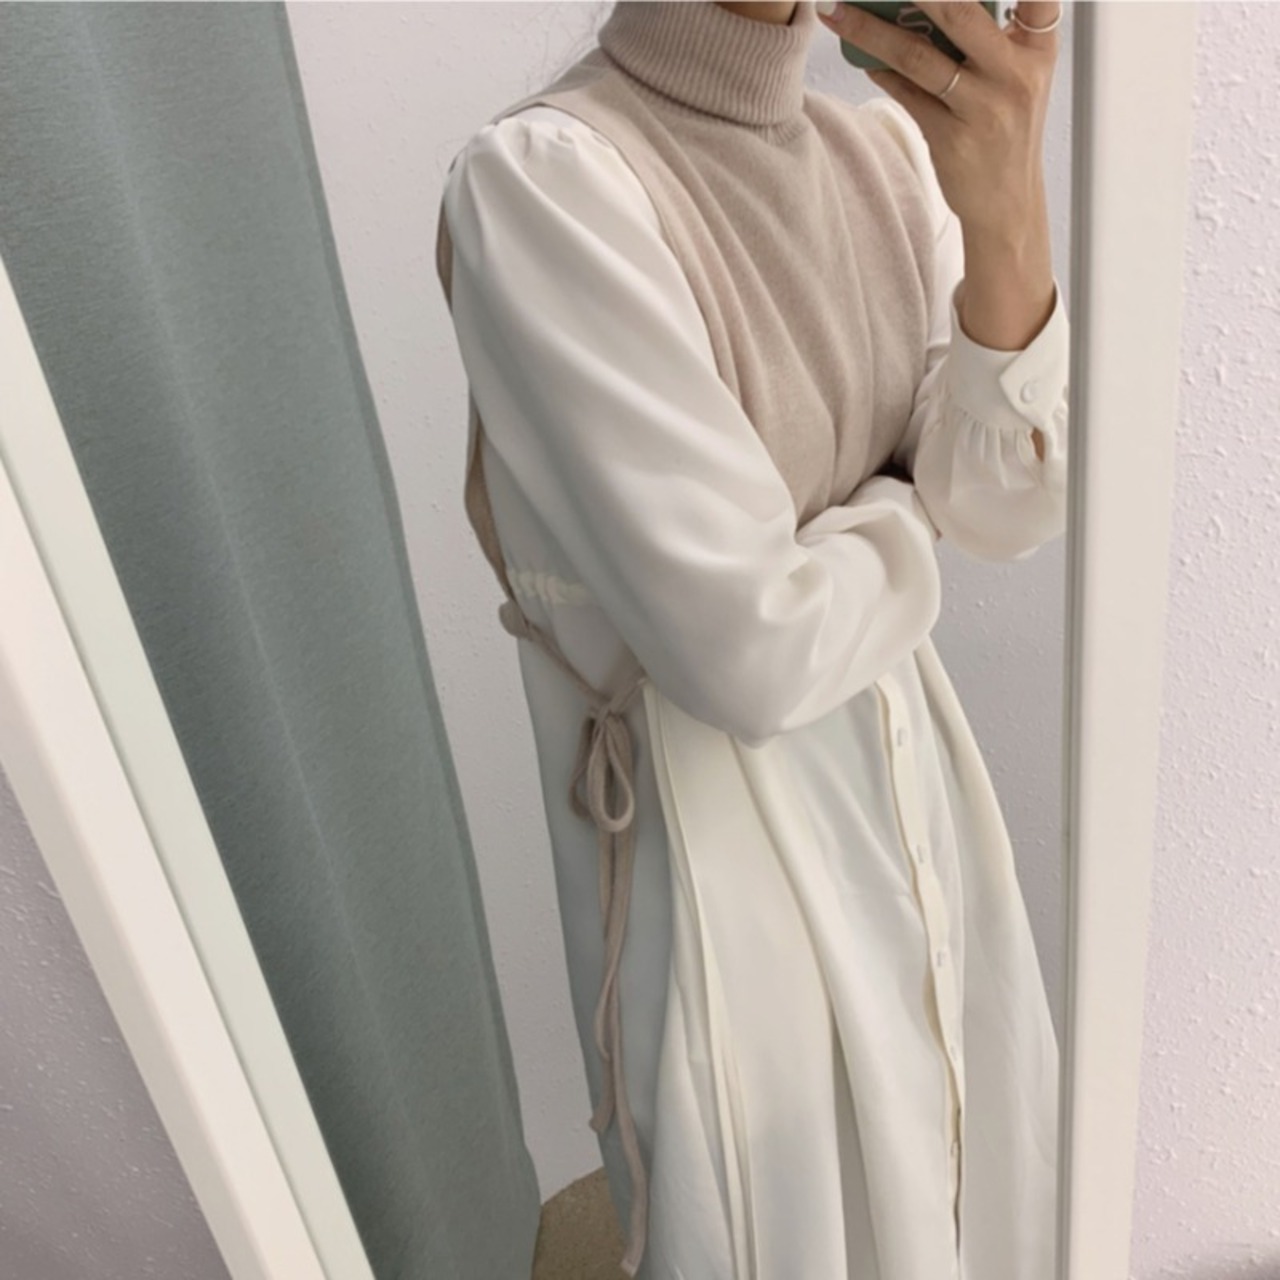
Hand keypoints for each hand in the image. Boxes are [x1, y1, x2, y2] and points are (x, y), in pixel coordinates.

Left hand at [816, 2, 1060, 238]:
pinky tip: (863, 59)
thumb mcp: (1017, 75)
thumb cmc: (1006, 128)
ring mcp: (982, 108)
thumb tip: (921, 4)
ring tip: (838, 12)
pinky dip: (882, 73)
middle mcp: (1014, 74)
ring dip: (871, 31)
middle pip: (959, 12)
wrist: (1008, 202)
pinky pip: (907, 96)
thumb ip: (989, 35)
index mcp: (1037, 49)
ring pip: (918, 57)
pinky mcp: (951, 139)